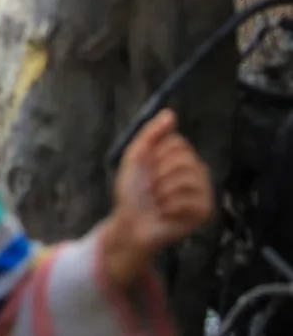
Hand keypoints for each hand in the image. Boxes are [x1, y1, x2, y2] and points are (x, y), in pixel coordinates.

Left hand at [100, 109, 214, 286]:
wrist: (130, 223)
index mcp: (181, 156)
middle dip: (158, 175)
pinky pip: (190, 202)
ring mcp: (204, 191)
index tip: (146, 168)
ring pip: (186, 180)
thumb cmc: (132, 190)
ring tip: (158, 201)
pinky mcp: (205, 211)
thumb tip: (170, 113)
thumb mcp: (135, 157)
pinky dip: (170, 209)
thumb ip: (150, 134)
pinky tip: (167, 214)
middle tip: (151, 188)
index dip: (154, 155)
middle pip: (183, 159)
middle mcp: (197, 170)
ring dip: (162, 193)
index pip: (176, 142)